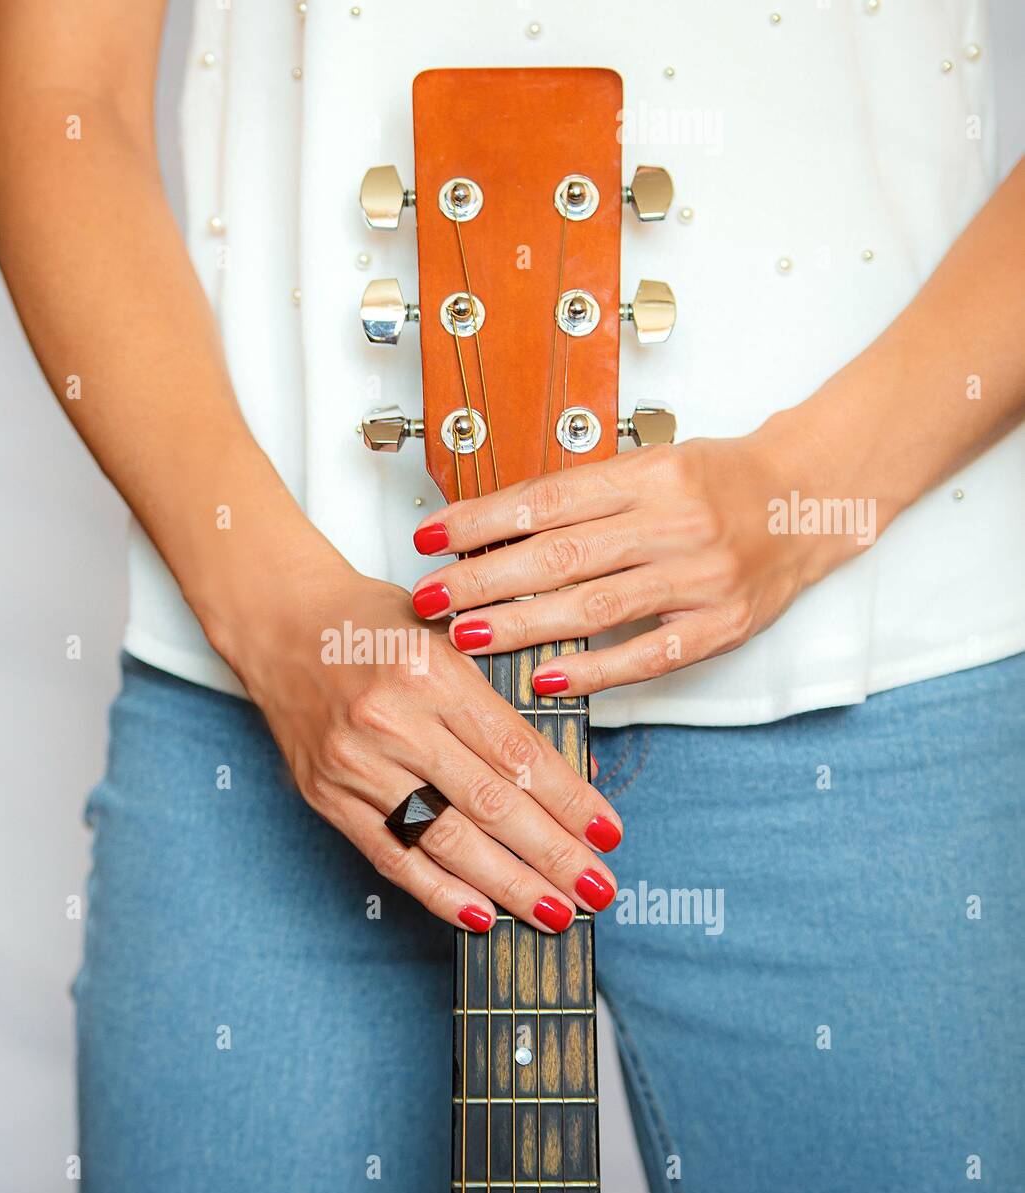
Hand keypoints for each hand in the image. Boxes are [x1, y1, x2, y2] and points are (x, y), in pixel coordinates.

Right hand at [220, 561, 622, 934]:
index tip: (607, 835)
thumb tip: (566, 779)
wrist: (280, 622)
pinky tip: (481, 915)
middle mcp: (391, 721)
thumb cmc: (370, 625)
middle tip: (597, 889)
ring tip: (555, 912)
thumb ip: (499, 704)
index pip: (516, 753)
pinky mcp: (327, 797)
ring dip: (508, 884)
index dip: (569, 801)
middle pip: (489, 804)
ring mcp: (354, 765)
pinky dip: (439, 891)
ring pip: (445, 839)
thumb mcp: (447, 640)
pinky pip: (391, 857)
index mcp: (431, 672)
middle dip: (552, 855)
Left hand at [408, 415, 868, 695]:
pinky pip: (651, 654)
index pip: (547, 499)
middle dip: (484, 580)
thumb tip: (493, 528)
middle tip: (430, 599)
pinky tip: (549, 678)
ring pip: (596, 605)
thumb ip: (585, 498)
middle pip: (561, 555)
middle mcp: (674, 523)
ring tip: (468, 635)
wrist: (810, 498)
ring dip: (523, 625)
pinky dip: (597, 669)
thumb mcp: (651, 466)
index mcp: (650, 475)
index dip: (482, 521)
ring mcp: (701, 576)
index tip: (430, 538)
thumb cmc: (718, 483)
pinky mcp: (723, 623)